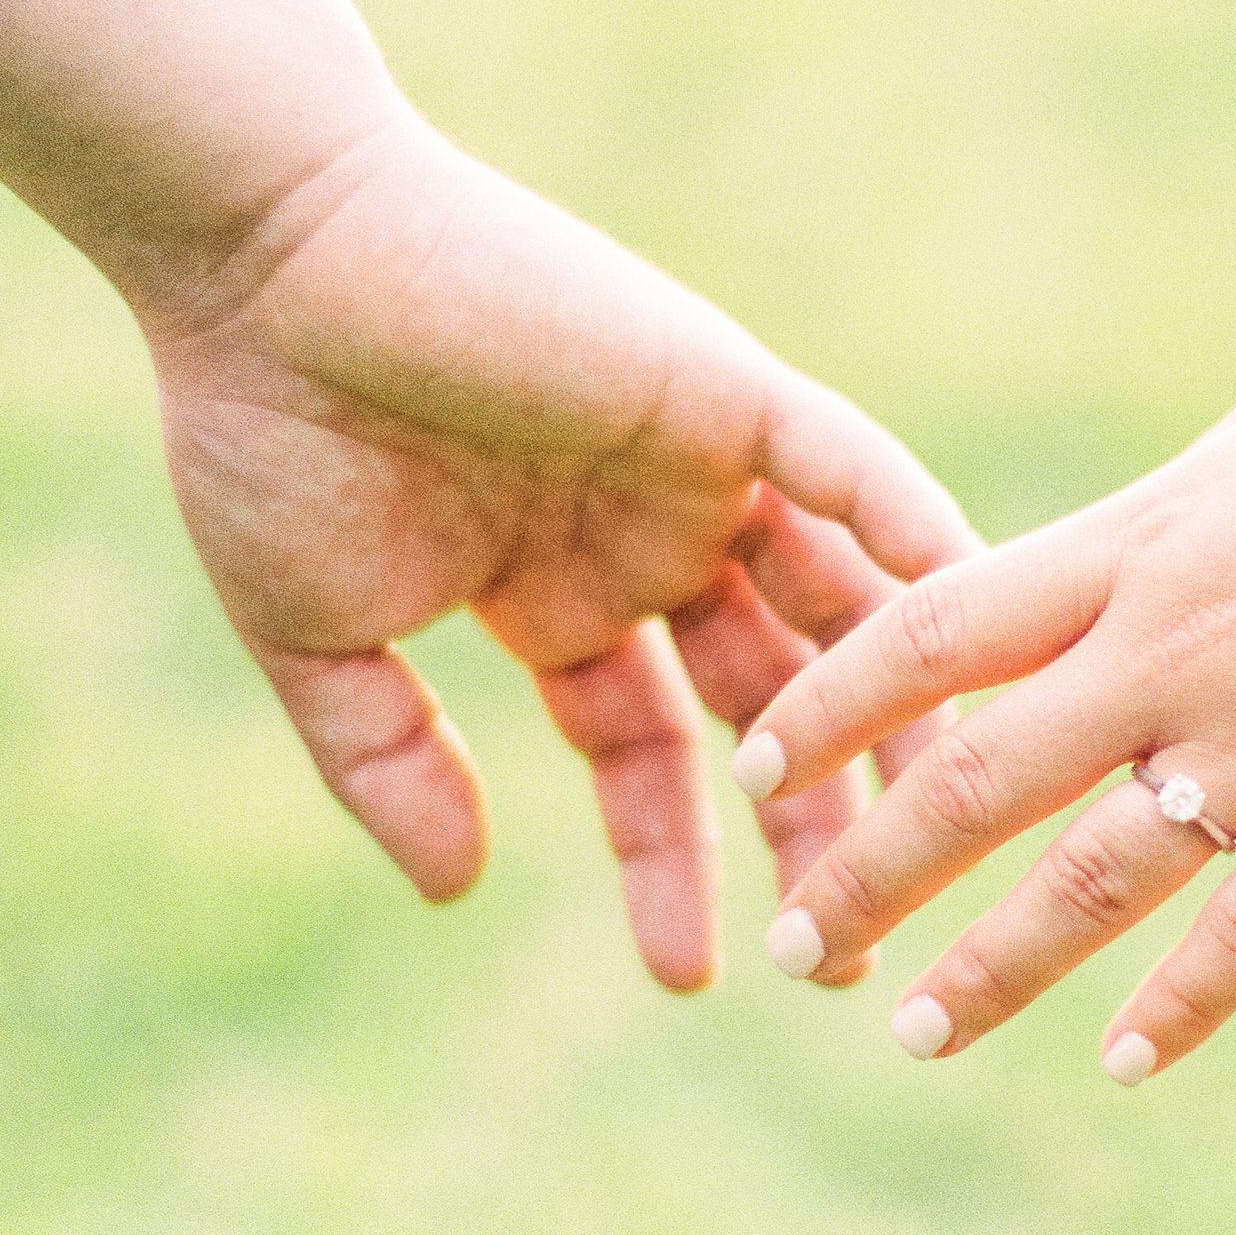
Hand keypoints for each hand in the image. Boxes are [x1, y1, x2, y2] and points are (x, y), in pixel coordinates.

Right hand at [143, 105, 973, 988]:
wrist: (269, 257)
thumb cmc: (265, 429)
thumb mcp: (317, 636)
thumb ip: (388, 764)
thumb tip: (457, 890)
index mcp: (554, 592)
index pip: (645, 756)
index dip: (670, 866)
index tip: (694, 977)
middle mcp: (647, 535)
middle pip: (771, 702)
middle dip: (816, 820)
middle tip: (852, 947)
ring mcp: (697, 464)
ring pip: (837, 602)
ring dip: (895, 709)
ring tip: (940, 825)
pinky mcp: (726, 390)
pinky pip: (852, 471)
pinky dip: (916, 541)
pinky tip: (969, 637)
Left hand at [728, 298, 1235, 1076]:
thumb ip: (1136, 541)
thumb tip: (1053, 593)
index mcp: (1140, 547)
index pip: (932, 632)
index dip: (828, 708)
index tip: (757, 769)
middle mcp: (1186, 650)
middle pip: (980, 778)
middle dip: (871, 871)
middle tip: (797, 943)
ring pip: (1097, 882)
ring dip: (992, 970)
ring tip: (911, 1031)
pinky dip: (1183, 1006)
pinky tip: (1122, 1064)